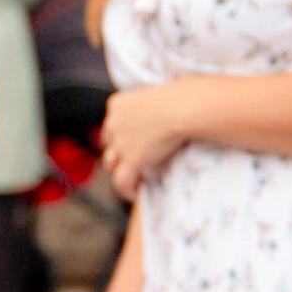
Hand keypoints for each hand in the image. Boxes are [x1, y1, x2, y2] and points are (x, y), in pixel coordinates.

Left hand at [98, 82, 195, 198]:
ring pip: (111, 164)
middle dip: (118, 152)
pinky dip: (125, 190)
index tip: (132, 142)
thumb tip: (156, 121)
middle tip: (133, 160)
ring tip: (133, 177)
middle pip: (108, 143)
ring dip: (120, 170)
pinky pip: (121, 182)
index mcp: (117, 105)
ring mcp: (121, 143)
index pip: (112, 123)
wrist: (183, 108)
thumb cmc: (180, 99)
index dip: (119, 135)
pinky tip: (133, 194)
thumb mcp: (154, 97)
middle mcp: (113, 123)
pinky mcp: (132, 160)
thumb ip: (146, 110)